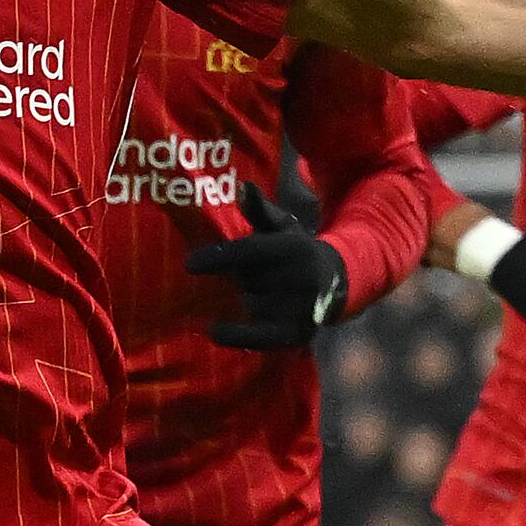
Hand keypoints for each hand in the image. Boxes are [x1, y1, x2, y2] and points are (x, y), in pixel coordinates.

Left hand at [186, 177, 349, 350]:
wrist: (336, 282)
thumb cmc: (296, 249)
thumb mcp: (282, 226)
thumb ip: (259, 210)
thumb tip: (242, 187)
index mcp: (294, 247)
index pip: (249, 252)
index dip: (218, 258)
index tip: (188, 264)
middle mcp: (301, 278)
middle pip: (247, 280)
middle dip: (241, 276)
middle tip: (253, 273)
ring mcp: (300, 309)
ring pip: (251, 304)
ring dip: (248, 298)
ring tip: (264, 291)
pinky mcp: (297, 334)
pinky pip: (260, 338)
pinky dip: (236, 336)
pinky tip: (215, 331)